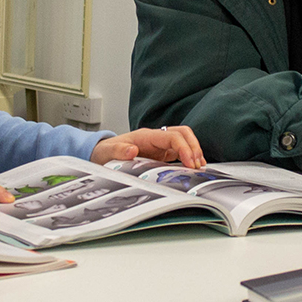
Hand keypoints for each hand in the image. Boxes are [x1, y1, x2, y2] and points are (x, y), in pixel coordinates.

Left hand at [91, 125, 205, 168]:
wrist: (102, 153)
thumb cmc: (105, 151)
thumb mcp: (106, 152)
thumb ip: (118, 150)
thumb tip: (131, 150)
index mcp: (145, 136)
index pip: (172, 136)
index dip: (184, 148)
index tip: (190, 163)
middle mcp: (155, 138)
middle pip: (183, 133)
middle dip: (193, 147)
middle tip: (197, 165)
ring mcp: (159, 145)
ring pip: (184, 140)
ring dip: (194, 150)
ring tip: (200, 166)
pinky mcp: (161, 153)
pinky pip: (180, 150)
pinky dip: (189, 157)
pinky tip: (193, 168)